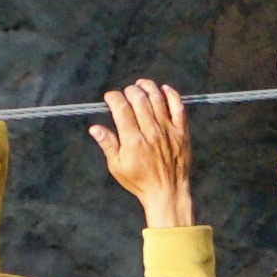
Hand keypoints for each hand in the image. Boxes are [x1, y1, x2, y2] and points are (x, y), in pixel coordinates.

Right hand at [91, 80, 197, 226]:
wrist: (168, 192)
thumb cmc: (140, 182)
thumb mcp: (117, 167)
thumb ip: (108, 144)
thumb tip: (95, 128)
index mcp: (133, 141)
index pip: (121, 109)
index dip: (113, 97)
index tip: (110, 97)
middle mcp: (151, 132)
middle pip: (139, 100)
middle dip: (129, 91)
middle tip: (125, 92)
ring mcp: (168, 130)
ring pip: (157, 99)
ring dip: (148, 87)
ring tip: (141, 85)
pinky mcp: (181, 132)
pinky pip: (178, 107)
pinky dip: (171, 95)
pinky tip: (163, 89)